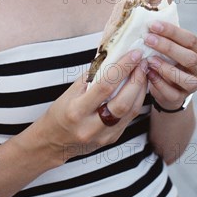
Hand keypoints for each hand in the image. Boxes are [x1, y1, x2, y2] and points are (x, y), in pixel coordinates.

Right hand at [39, 49, 147, 163]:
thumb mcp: (69, 92)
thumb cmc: (60, 112)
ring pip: (131, 111)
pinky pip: (129, 118)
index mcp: (77, 110)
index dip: (122, 68)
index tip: (134, 54)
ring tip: (143, 72)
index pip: (105, 86)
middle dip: (137, 79)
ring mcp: (103, 136)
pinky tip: (137, 88)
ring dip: (140, 89)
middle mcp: (91, 126)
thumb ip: (91, 77)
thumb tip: (112, 58)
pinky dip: (136, 100)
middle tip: (142, 62)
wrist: (54, 142)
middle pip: (123, 102)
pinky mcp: (112, 139)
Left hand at [145, 21, 196, 110]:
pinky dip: (158, 82)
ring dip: (165, 68)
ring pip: (185, 78)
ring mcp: (193, 85)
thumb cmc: (167, 58)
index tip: (152, 25)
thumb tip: (146, 19)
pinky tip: (147, 73)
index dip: (171, 31)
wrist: (167, 85)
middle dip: (167, 47)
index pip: (190, 39)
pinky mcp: (180, 98)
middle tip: (147, 38)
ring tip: (149, 59)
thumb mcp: (169, 45)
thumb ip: (163, 34)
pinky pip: (171, 93)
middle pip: (189, 57)